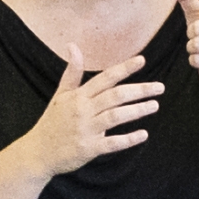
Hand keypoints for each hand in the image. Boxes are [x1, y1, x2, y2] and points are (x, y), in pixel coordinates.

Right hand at [19, 53, 162, 177]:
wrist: (37, 152)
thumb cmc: (52, 122)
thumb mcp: (60, 95)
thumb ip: (72, 72)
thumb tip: (73, 46)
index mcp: (78, 96)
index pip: (105, 78)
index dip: (124, 68)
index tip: (142, 60)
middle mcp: (83, 110)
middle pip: (115, 96)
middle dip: (139, 90)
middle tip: (160, 87)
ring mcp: (86, 130)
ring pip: (115, 116)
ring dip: (137, 110)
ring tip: (155, 105)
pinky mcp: (88, 149)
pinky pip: (112, 143)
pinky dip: (128, 139)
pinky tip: (143, 134)